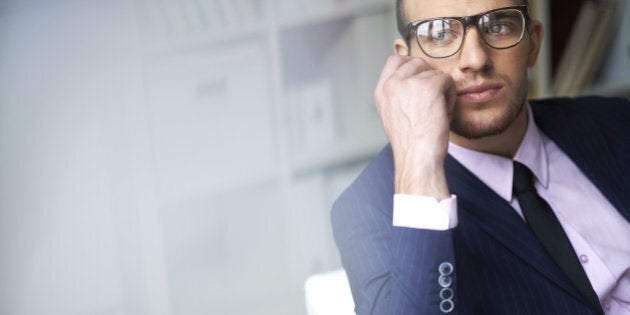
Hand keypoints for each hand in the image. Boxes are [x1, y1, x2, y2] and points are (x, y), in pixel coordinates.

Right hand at [374, 55, 455, 198]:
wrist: (417, 158)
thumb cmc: (410, 144)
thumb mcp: (394, 114)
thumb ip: (399, 94)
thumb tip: (415, 78)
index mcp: (382, 91)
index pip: (394, 60)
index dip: (411, 66)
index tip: (420, 80)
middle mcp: (392, 84)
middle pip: (417, 62)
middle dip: (428, 78)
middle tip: (431, 101)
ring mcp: (409, 83)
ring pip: (434, 72)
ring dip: (440, 88)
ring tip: (437, 110)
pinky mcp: (429, 86)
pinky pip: (447, 80)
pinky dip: (450, 96)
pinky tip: (444, 113)